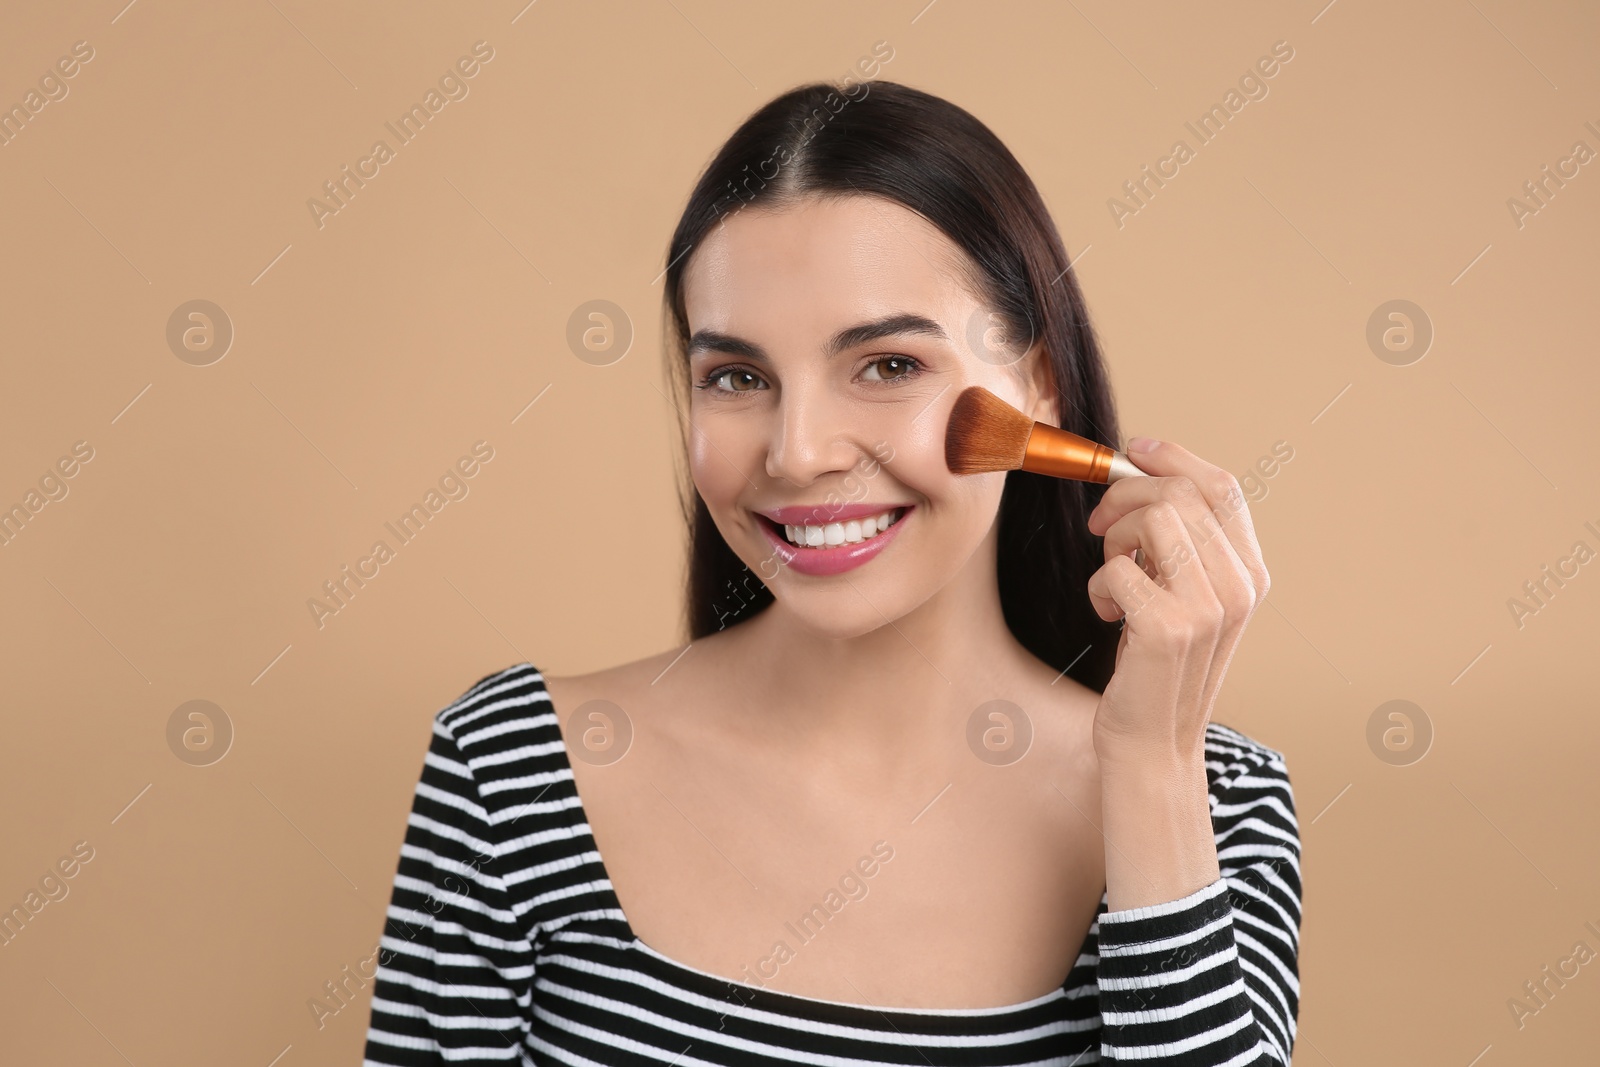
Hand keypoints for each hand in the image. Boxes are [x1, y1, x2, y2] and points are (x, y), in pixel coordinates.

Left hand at [1084, 437, 1270, 766]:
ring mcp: (1210, 609)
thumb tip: (1140, 466)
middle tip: (1099, 529)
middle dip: (1125, 498)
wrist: (1153, 744)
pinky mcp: (1169, 629)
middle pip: (1181, 494)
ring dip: (1113, 540)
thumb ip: (1179, 541)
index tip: (1132, 450)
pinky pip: (1117, 568)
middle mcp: (1241, 587)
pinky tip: (1108, 616)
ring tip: (1112, 579)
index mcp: (1251, 574)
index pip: (1222, 488)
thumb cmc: (1154, 664)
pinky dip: (1098, 585)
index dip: (1173, 459)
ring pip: (1153, 519)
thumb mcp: (1180, 595)